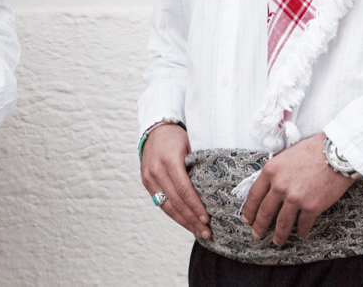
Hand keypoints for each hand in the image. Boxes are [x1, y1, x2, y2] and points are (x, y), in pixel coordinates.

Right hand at [140, 124, 210, 239]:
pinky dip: (173, 214)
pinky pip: (160, 203)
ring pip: (166, 206)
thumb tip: (216, 187)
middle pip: (176, 201)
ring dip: (183, 221)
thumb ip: (198, 164)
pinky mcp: (146, 182)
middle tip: (206, 232)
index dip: (195, 206)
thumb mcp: (191, 145)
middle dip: (191, 219)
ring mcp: (149, 177)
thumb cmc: (177, 137)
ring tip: (197, 232)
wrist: (155, 130)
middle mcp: (156, 170)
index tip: (206, 219)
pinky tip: (185, 222)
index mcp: (169, 160)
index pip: (184, 189)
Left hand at [241, 132, 355, 245]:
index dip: (249, 210)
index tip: (247, 219)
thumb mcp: (285, 157)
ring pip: (282, 223)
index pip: (254, 195)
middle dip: (259, 226)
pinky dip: (302, 231)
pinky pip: (303, 224)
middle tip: (257, 234)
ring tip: (277, 241)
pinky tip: (301, 234)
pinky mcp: (311, 207)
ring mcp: (295, 198)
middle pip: (265, 212)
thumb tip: (270, 189)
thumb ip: (276, 173)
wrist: (335, 153)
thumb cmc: (312, 150)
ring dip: (279, 235)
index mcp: (270, 171)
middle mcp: (279, 186)